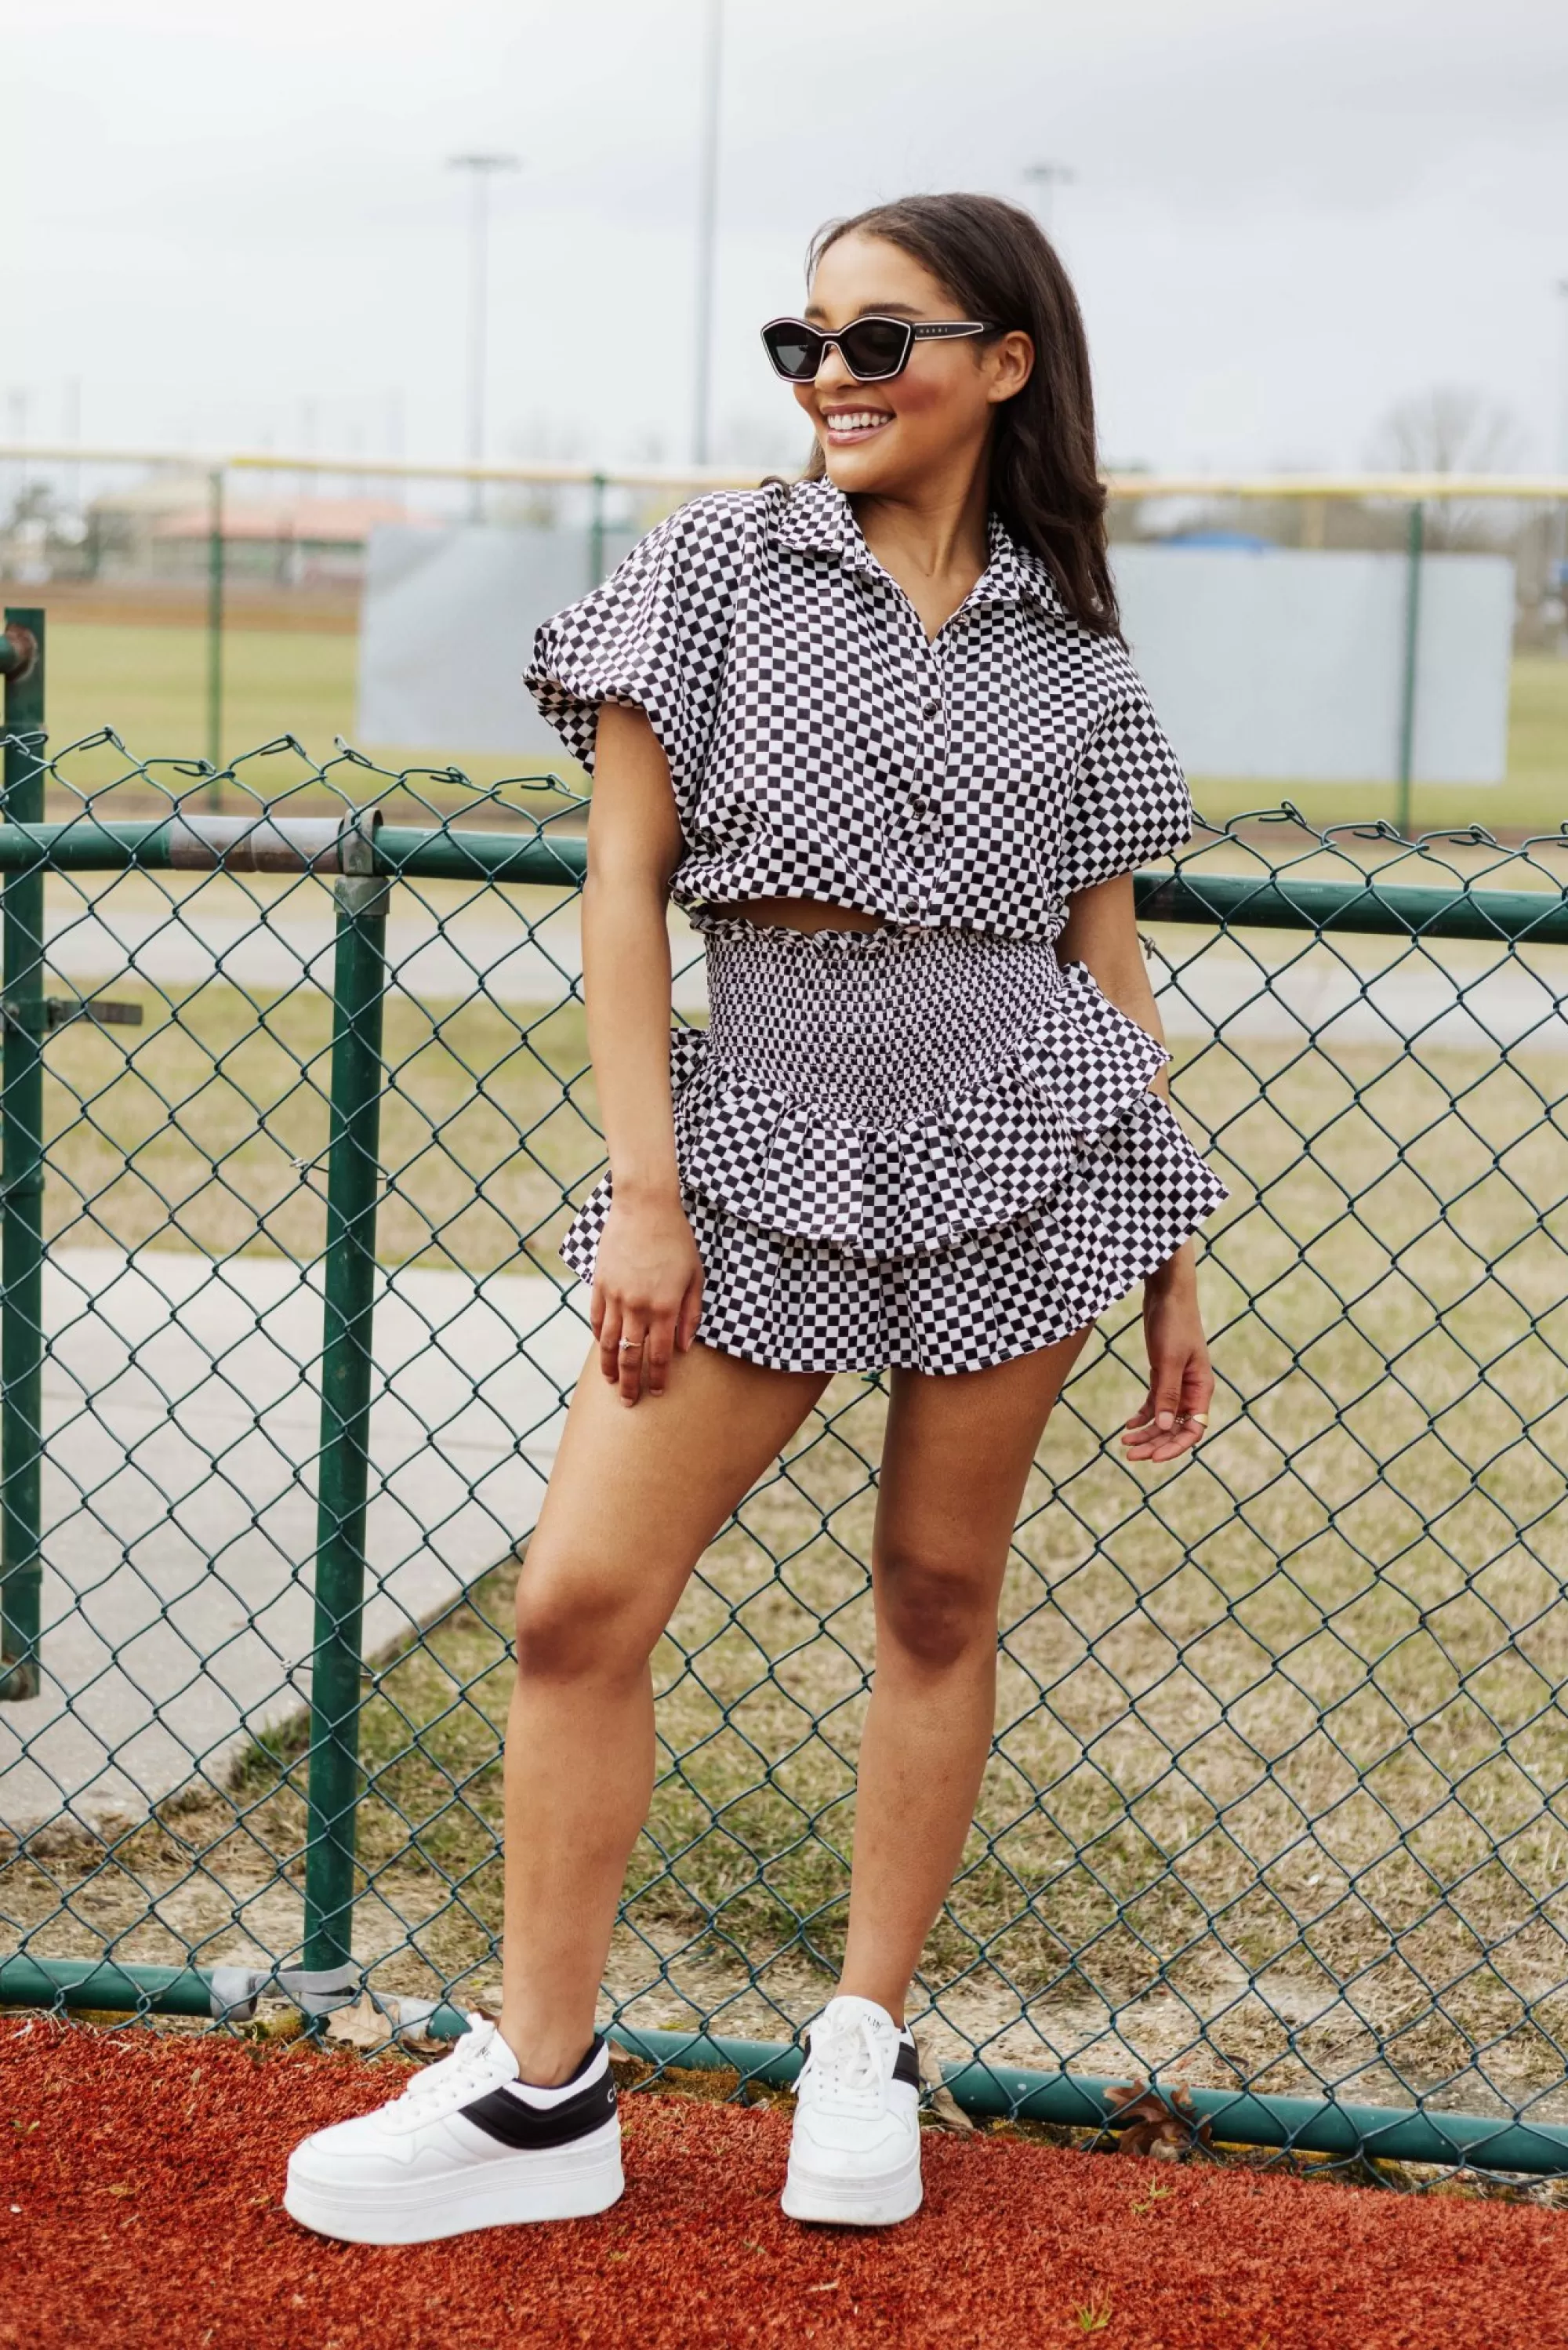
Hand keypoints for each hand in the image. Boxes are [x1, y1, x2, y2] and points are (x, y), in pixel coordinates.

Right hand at [590, 1190, 704, 1405]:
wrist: (644, 1208)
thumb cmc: (677, 1240)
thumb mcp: (695, 1276)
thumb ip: (691, 1313)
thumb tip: (684, 1347)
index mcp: (665, 1307)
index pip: (659, 1355)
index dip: (658, 1377)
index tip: (658, 1392)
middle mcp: (638, 1307)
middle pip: (632, 1356)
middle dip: (632, 1384)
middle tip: (630, 1403)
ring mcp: (616, 1297)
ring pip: (609, 1343)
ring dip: (611, 1367)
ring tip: (612, 1383)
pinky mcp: (600, 1285)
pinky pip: (597, 1319)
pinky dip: (599, 1337)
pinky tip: (603, 1348)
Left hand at [1122, 1249, 1214, 1464]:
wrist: (1167, 1293)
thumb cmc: (1173, 1322)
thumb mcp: (1169, 1359)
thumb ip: (1167, 1393)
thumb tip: (1163, 1425)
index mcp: (1201, 1388)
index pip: (1194, 1429)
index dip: (1175, 1447)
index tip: (1153, 1458)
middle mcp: (1192, 1390)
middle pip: (1176, 1428)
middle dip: (1155, 1444)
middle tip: (1130, 1455)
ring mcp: (1177, 1383)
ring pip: (1163, 1418)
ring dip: (1147, 1434)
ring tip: (1124, 1445)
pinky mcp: (1163, 1374)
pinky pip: (1155, 1403)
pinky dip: (1143, 1416)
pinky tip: (1128, 1426)